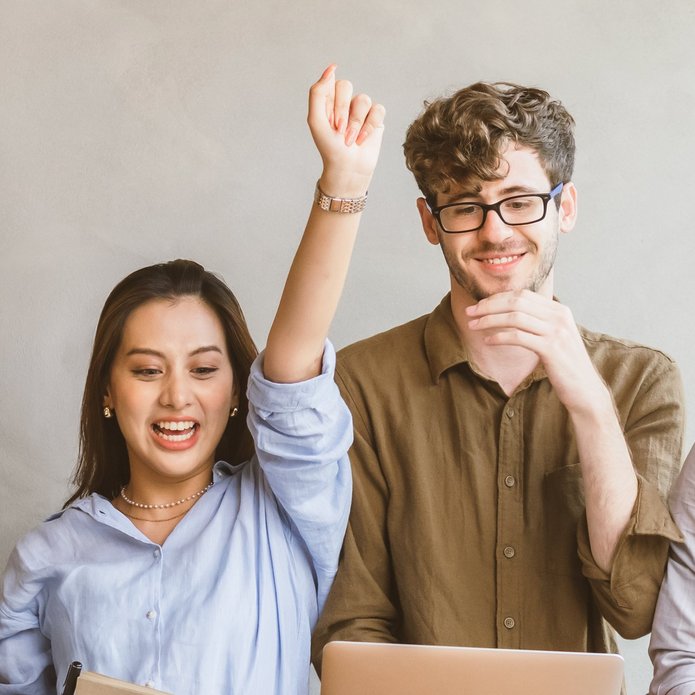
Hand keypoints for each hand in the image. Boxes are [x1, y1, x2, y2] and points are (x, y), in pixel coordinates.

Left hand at [307, 64, 384, 196]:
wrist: (347, 168)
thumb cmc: (329, 147)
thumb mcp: (316, 120)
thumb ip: (318, 92)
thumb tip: (332, 68)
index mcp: (328, 99)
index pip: (331, 82)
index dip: (332, 102)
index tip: (330, 122)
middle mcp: (344, 101)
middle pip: (346, 86)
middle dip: (342, 111)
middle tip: (339, 131)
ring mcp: (361, 109)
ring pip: (363, 99)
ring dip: (356, 123)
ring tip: (350, 140)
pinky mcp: (376, 118)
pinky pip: (378, 109)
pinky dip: (369, 127)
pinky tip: (362, 140)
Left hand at [466, 290, 604, 412]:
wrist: (585, 389)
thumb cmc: (564, 365)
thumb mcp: (553, 337)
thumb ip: (537, 323)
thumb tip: (507, 314)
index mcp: (559, 310)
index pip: (522, 295)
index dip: (497, 298)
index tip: (478, 305)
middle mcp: (559, 317)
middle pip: (516, 302)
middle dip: (489, 306)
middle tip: (469, 312)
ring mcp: (557, 332)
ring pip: (515, 317)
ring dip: (489, 320)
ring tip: (473, 326)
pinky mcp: (551, 349)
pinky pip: (518, 337)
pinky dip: (500, 337)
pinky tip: (488, 341)